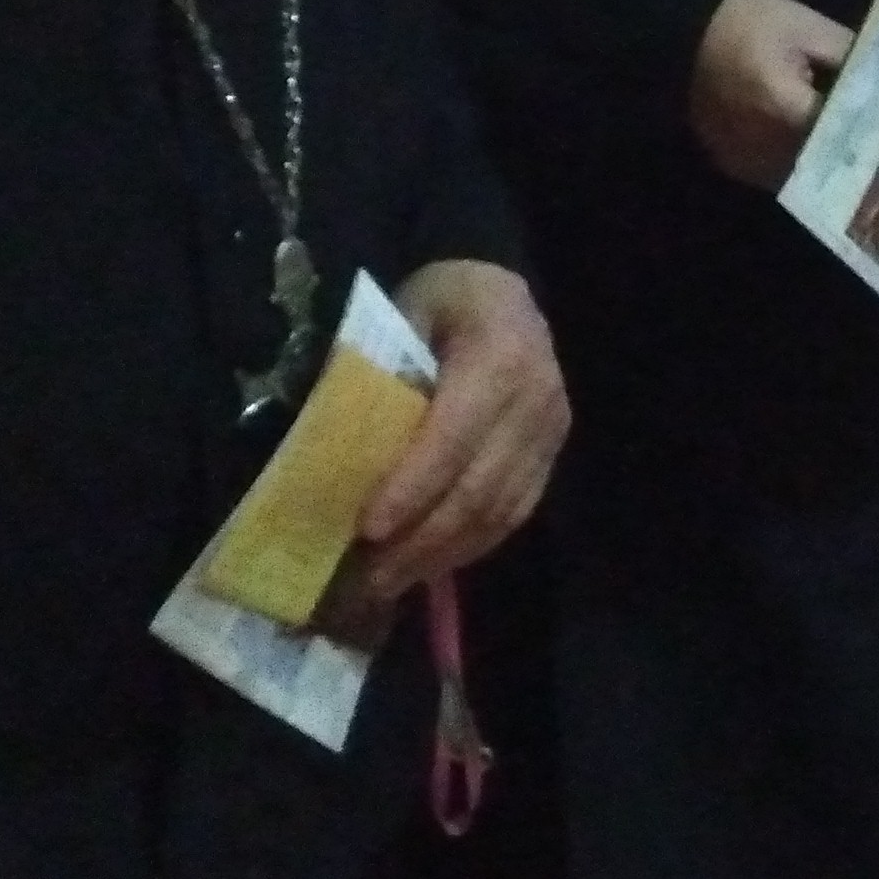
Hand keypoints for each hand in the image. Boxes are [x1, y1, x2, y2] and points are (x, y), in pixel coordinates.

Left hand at [349, 260, 567, 613]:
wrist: (504, 294)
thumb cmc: (441, 302)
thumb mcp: (400, 316)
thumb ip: (374, 377)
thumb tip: (326, 453)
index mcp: (500, 355)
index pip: (454, 436)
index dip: (411, 487)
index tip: (366, 529)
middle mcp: (537, 399)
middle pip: (477, 488)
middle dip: (419, 541)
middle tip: (365, 579)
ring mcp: (551, 433)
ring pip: (498, 512)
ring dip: (440, 555)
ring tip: (387, 584)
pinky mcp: (552, 457)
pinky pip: (512, 515)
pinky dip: (467, 547)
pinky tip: (427, 564)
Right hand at [689, 0, 854, 189]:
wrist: (680, 35)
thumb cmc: (746, 22)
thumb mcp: (806, 27)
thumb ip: (851, 55)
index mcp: (787, 110)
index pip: (849, 132)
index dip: (878, 128)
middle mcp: (766, 148)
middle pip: (830, 162)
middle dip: (858, 149)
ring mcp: (746, 164)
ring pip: (807, 177)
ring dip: (830, 164)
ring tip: (858, 144)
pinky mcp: (733, 167)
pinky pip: (779, 176)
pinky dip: (801, 164)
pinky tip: (817, 147)